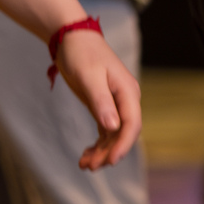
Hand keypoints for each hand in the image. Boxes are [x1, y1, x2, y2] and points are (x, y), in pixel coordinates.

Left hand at [50, 28, 141, 170]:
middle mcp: (125, 100)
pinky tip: (85, 155)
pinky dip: (97, 144)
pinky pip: (104, 131)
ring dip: (101, 151)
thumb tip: (113, 127)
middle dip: (109, 152)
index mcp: (127, 91)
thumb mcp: (89, 76)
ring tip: (85, 165)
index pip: (132, 124)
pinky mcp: (103, 106)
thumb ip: (101, 101)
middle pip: (123, 133)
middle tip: (90, 166)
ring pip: (113, 135)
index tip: (111, 161)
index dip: (123, 144)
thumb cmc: (81, 52)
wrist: (71, 37)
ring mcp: (115, 104)